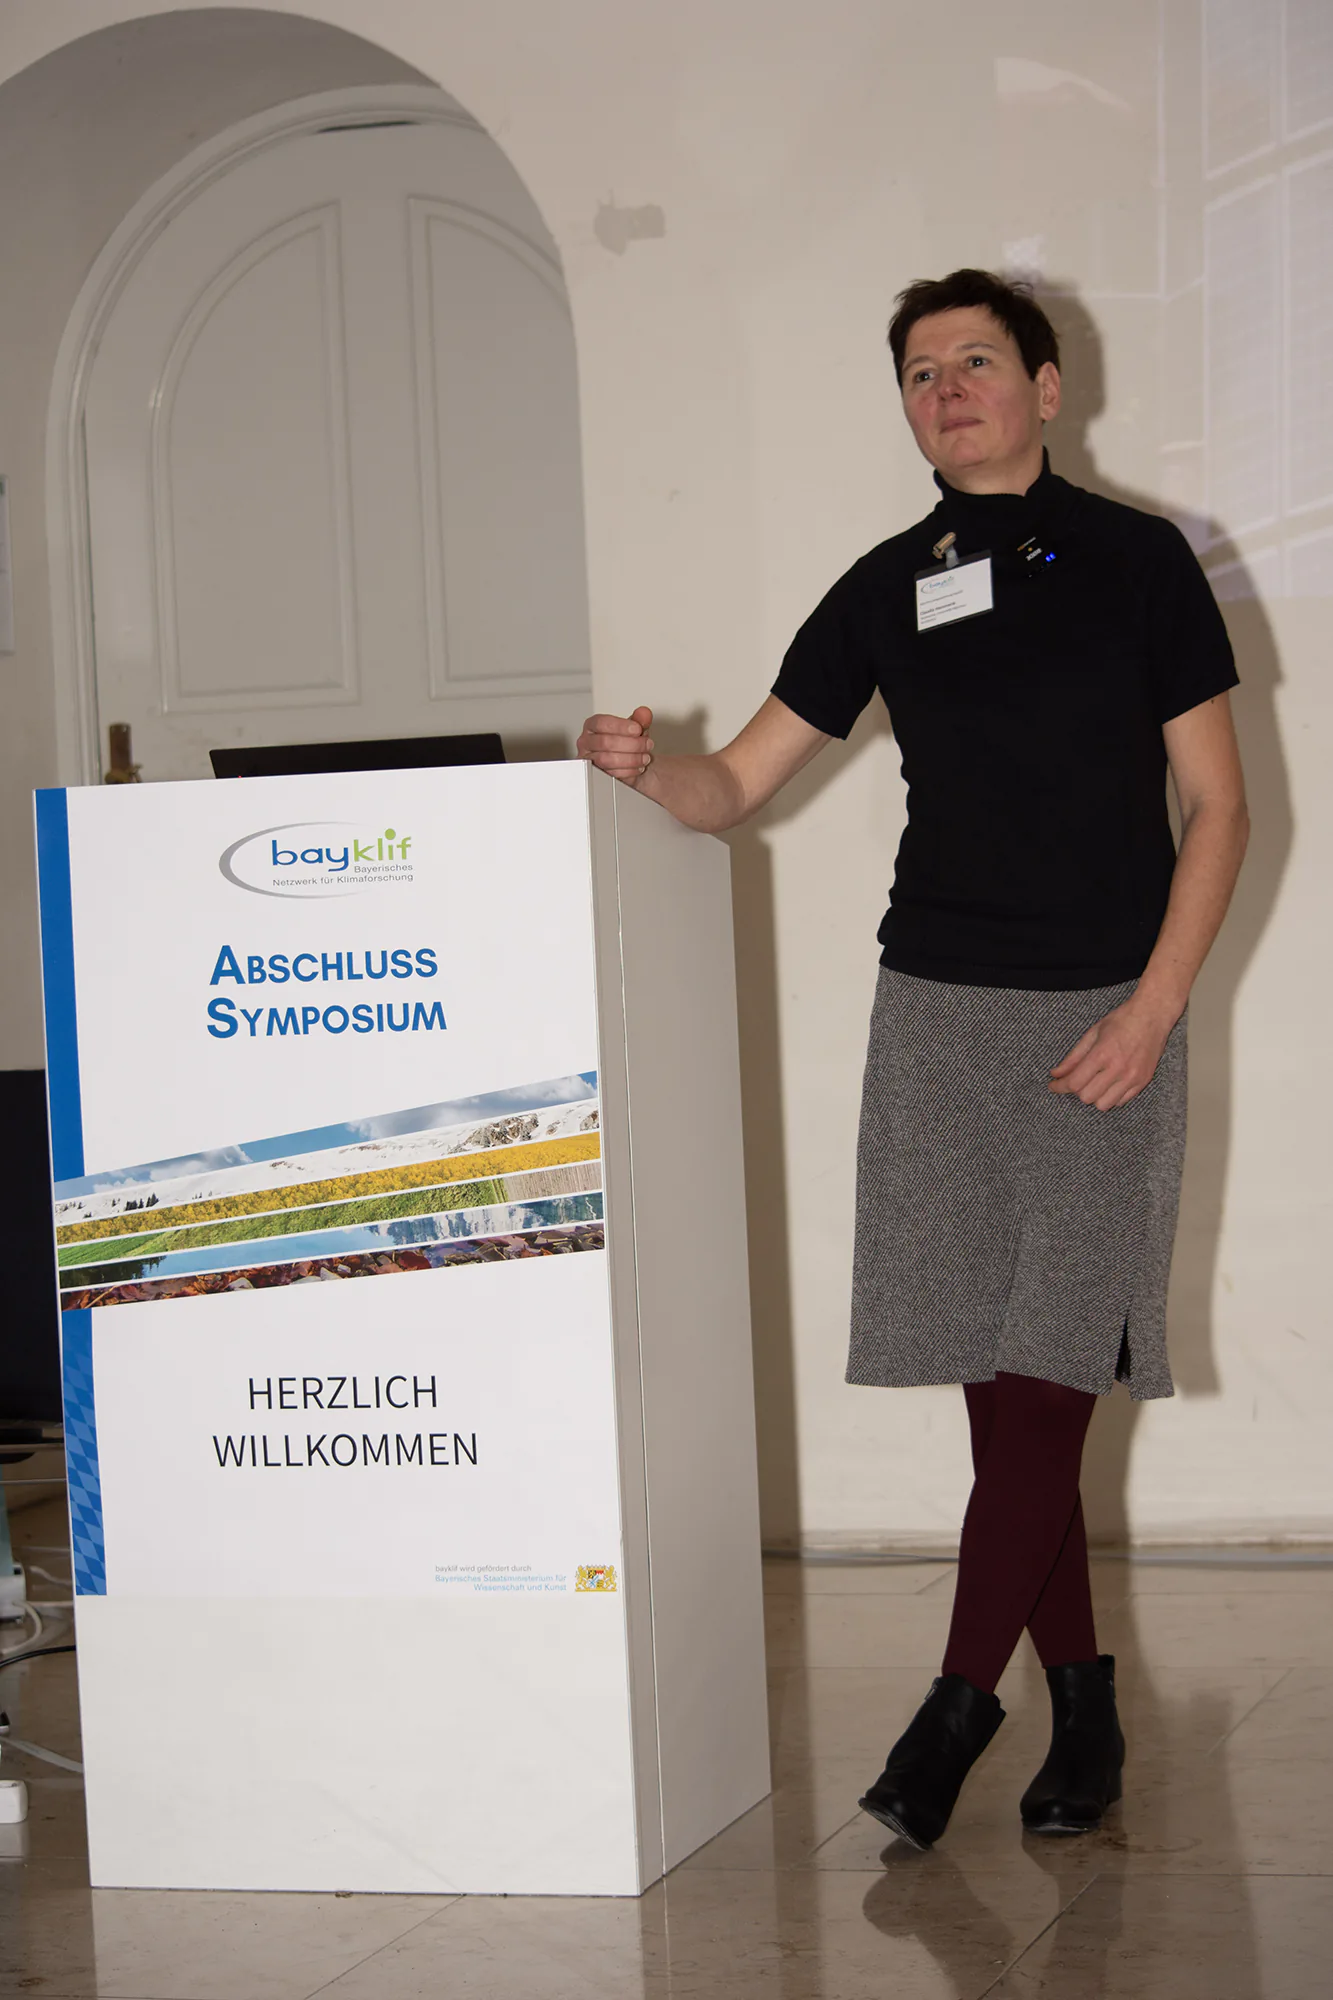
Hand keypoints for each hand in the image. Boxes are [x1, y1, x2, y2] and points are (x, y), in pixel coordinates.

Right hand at [576, 706, 654, 786]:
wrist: (631, 761)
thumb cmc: (627, 742)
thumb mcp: (636, 728)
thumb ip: (640, 719)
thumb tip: (644, 713)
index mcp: (592, 726)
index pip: (601, 723)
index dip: (620, 726)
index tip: (637, 729)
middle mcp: (587, 742)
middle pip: (605, 742)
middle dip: (631, 744)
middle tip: (647, 744)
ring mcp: (589, 759)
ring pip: (607, 759)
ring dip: (631, 759)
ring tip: (645, 756)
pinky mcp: (597, 775)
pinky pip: (611, 774)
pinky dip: (629, 771)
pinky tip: (638, 767)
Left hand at [1048, 998, 1175, 1111]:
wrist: (1153, 1016)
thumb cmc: (1122, 1020)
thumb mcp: (1092, 1033)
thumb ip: (1073, 1057)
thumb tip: (1056, 1074)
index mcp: (1102, 1054)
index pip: (1075, 1082)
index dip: (1060, 1086)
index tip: (1053, 1085)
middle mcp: (1118, 1069)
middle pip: (1087, 1097)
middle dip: (1076, 1090)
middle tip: (1076, 1079)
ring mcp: (1133, 1077)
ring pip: (1104, 1104)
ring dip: (1094, 1096)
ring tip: (1093, 1082)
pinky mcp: (1143, 1081)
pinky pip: (1121, 1102)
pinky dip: (1110, 1097)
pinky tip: (1108, 1083)